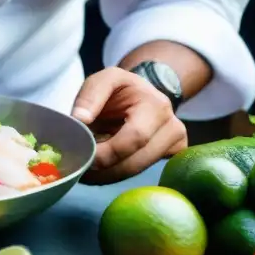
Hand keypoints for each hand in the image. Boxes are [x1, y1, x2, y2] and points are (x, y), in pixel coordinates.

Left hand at [71, 67, 187, 184]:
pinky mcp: (171, 157)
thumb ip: (90, 95)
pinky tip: (100, 169)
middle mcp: (173, 127)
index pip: (135, 137)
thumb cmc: (121, 88)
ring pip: (135, 172)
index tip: (84, 156)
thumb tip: (80, 119)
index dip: (108, 152)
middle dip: (103, 168)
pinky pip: (139, 174)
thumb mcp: (104, 80)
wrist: (141, 94)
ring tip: (85, 168)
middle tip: (79, 166)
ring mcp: (175, 145)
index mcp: (156, 106)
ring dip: (106, 174)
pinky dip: (115, 174)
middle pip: (135, 161)